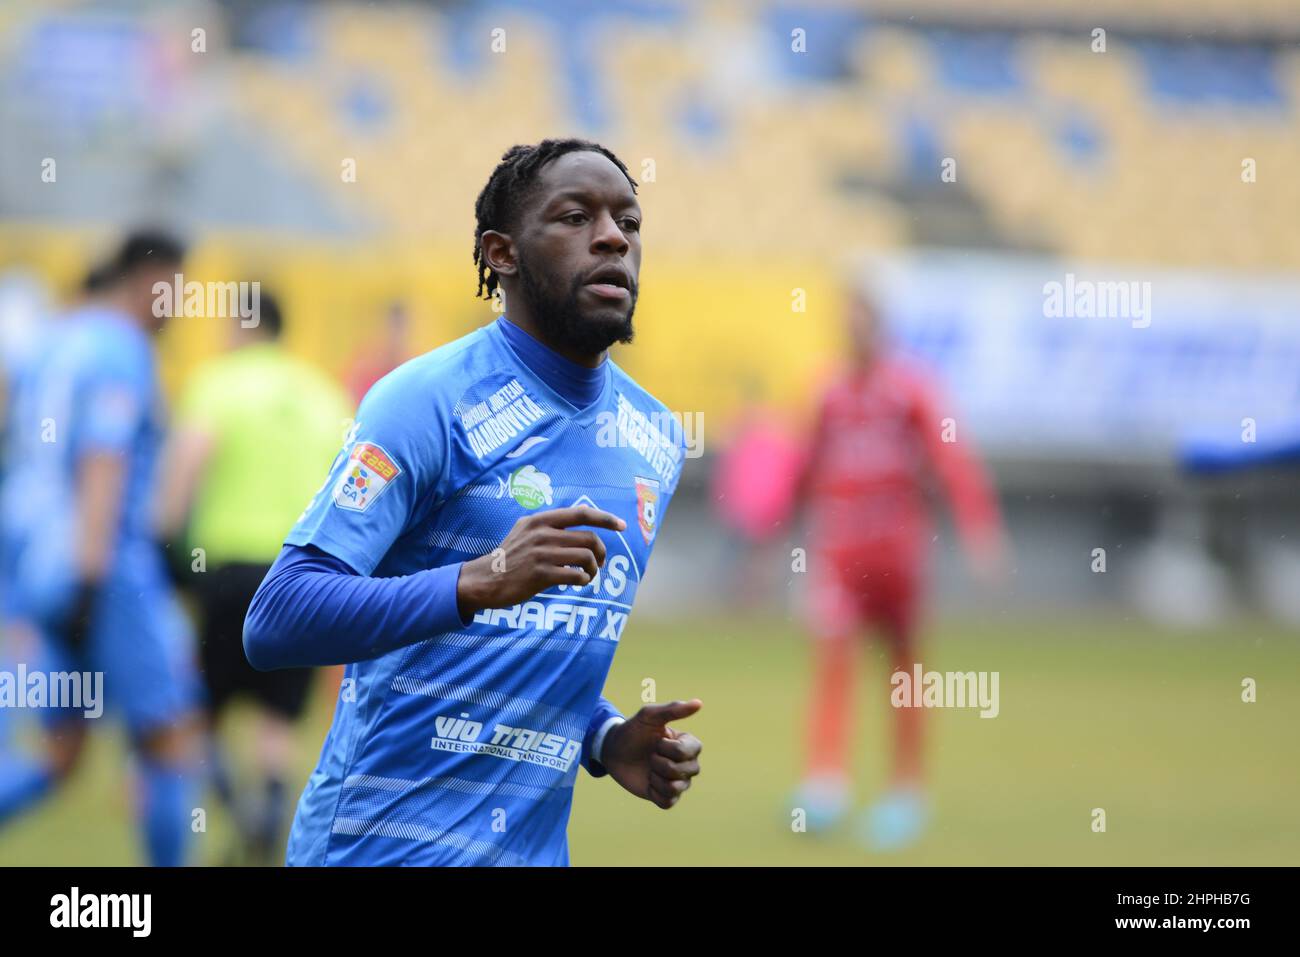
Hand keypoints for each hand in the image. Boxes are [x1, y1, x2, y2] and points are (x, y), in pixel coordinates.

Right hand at [456, 506, 625, 618]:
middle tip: (599, 562)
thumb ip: (548, 524)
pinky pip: (576, 576)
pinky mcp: (540, 575)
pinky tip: (578, 583)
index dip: (605, 518)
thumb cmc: (510, 557)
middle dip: (601, 552)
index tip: (622, 526)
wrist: (485, 580)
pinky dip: (583, 580)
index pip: (581, 513)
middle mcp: (542, 533)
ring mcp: (541, 554)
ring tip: (588, 575)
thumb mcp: (524, 530)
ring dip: (593, 569)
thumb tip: (579, 521)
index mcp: (540, 520)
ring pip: (586, 557)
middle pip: (589, 538)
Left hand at [601, 699, 702, 808]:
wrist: (613, 751)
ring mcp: (678, 781)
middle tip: (650, 756)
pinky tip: (648, 782)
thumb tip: (699, 703)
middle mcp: (688, 764)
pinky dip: (655, 792)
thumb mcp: (649, 716)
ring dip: (656, 777)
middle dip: (660, 763)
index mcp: (688, 745)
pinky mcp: (666, 796)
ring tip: (649, 769)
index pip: (688, 751)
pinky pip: (668, 802)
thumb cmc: (633, 730)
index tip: (657, 741)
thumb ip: (673, 709)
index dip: (668, 748)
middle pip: (684, 771)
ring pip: (676, 788)